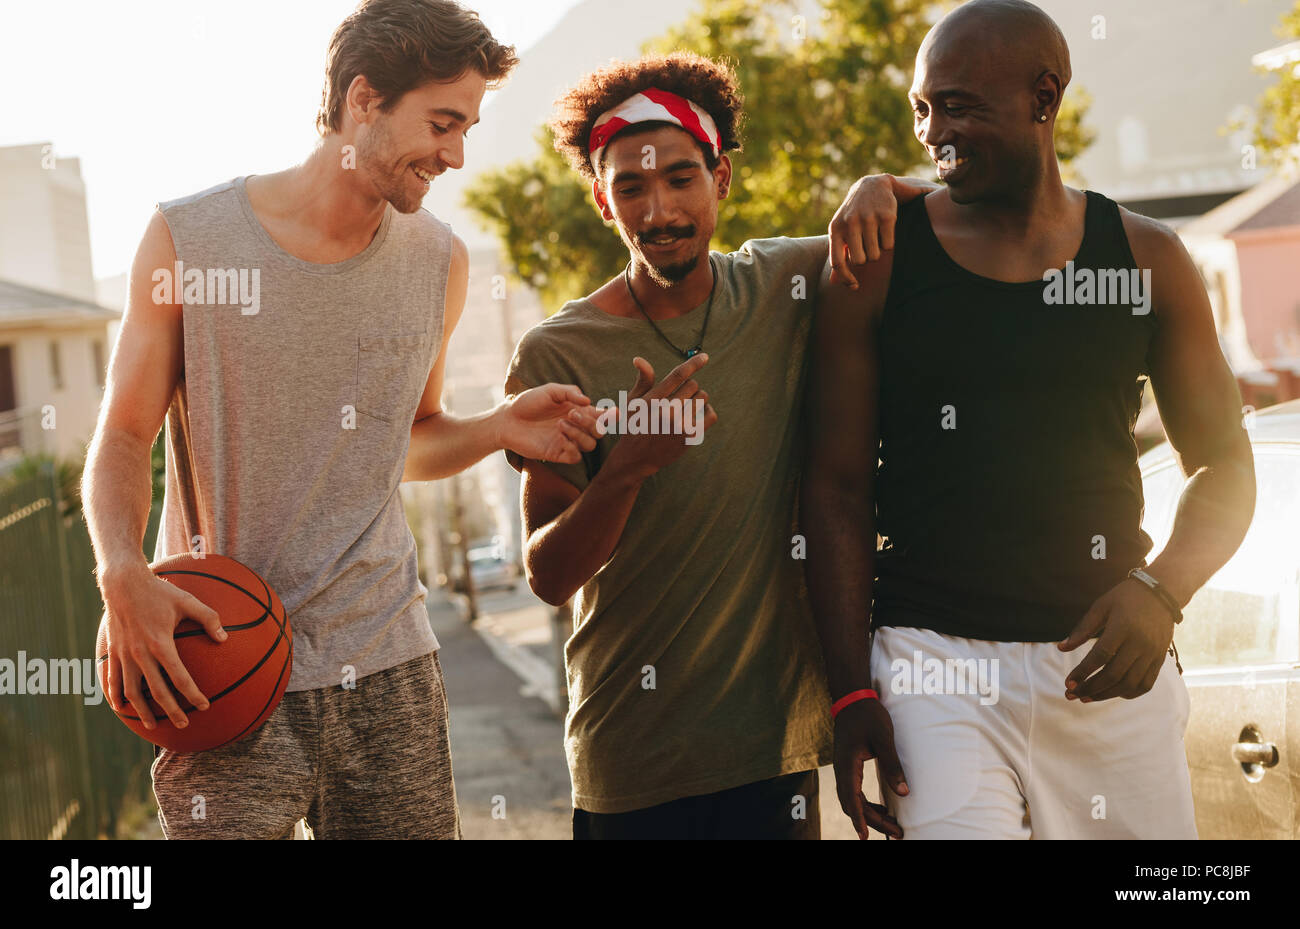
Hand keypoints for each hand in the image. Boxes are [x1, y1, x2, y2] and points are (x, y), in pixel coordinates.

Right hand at [101, 561, 225, 729]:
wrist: (123, 583)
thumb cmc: (159, 591)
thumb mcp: (188, 601)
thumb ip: (209, 618)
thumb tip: (225, 638)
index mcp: (161, 644)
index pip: (179, 678)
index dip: (193, 695)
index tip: (204, 706)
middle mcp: (140, 654)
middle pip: (157, 692)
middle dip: (171, 711)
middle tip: (184, 724)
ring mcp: (124, 655)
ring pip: (131, 692)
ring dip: (142, 711)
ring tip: (152, 725)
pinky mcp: (112, 653)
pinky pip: (111, 680)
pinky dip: (115, 696)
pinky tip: (121, 707)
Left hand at [501, 383, 602, 463]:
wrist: (508, 419)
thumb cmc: (528, 402)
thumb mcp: (550, 391)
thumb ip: (570, 392)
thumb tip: (589, 401)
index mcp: (577, 411)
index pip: (601, 416)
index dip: (611, 416)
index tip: (615, 412)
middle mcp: (575, 427)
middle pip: (599, 431)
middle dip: (590, 422)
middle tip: (572, 413)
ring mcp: (567, 441)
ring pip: (590, 445)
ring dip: (579, 433)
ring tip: (560, 424)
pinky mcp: (557, 453)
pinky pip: (576, 456)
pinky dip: (572, 447)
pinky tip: (560, 437)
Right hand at [603, 354, 717, 481]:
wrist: (637, 457)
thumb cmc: (635, 426)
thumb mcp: (634, 403)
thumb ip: (643, 381)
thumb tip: (638, 359)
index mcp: (653, 398)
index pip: (677, 375)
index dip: (693, 363)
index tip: (705, 357)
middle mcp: (666, 410)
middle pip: (693, 384)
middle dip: (689, 387)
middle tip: (680, 398)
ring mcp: (679, 423)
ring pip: (702, 397)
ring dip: (698, 399)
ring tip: (688, 406)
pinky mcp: (690, 435)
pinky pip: (710, 415)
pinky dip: (707, 412)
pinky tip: (699, 414)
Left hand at [828, 174, 936, 287]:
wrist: (873, 185)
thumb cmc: (854, 215)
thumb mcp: (841, 231)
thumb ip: (838, 254)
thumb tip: (834, 282)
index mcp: (835, 228)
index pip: (837, 262)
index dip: (846, 278)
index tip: (855, 287)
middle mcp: (850, 222)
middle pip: (859, 261)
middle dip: (866, 259)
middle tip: (868, 247)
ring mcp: (868, 218)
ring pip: (875, 255)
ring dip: (878, 251)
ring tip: (876, 237)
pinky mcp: (887, 216)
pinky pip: (889, 245)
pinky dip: (889, 243)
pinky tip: (885, 231)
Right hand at [832, 697, 908, 838]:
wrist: (852, 700)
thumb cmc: (868, 716)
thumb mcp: (883, 739)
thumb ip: (892, 765)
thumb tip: (903, 793)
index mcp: (847, 764)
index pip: (851, 798)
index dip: (859, 819)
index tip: (865, 837)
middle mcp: (842, 770)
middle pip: (852, 804)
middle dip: (872, 822)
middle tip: (896, 833)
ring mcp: (843, 769)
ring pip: (852, 800)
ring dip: (869, 814)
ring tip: (891, 825)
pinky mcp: (848, 767)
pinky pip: (853, 792)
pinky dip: (866, 804)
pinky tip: (881, 809)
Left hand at [1059, 579, 1175, 701]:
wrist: (1161, 594)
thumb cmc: (1125, 598)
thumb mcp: (1101, 606)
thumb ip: (1082, 629)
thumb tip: (1061, 648)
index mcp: (1123, 627)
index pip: (1101, 656)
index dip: (1083, 672)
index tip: (1068, 683)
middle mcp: (1140, 643)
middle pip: (1114, 674)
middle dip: (1091, 688)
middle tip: (1071, 695)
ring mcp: (1152, 653)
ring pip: (1129, 683)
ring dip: (1106, 695)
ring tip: (1087, 698)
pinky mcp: (1160, 659)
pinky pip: (1146, 684)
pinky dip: (1129, 693)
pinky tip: (1112, 693)